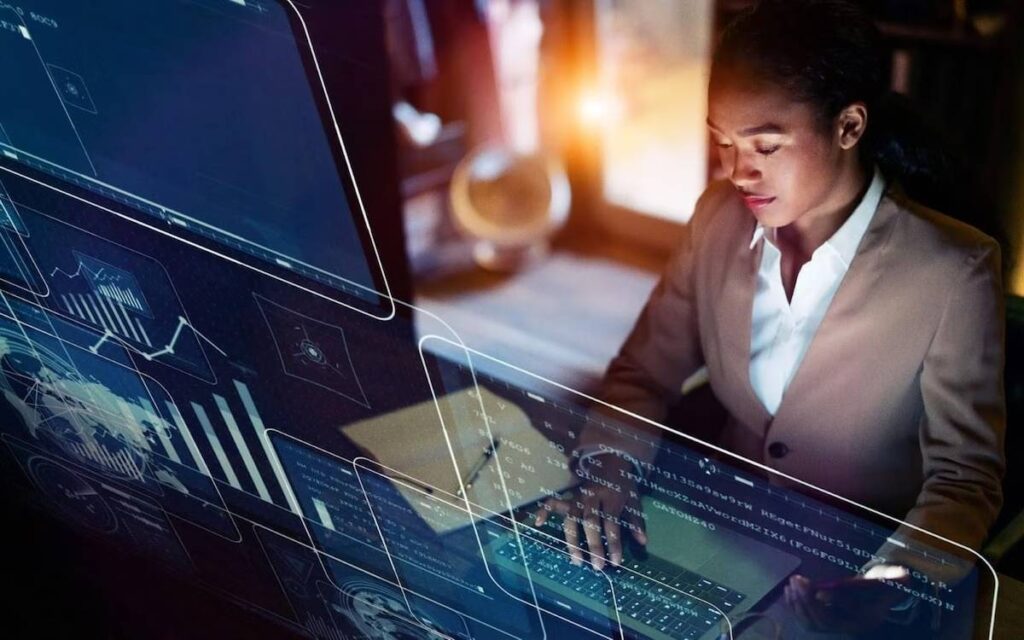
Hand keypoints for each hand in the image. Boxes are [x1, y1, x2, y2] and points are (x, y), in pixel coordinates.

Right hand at [533, 453, 646, 569]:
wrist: (610, 458)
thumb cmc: (623, 483)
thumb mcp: (634, 499)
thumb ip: (636, 520)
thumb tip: (642, 542)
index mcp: (611, 496)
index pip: (612, 524)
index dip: (614, 544)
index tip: (616, 562)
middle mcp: (593, 496)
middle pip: (590, 522)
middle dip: (593, 545)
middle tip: (597, 566)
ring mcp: (578, 496)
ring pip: (571, 518)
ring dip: (572, 540)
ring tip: (576, 561)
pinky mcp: (569, 496)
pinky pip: (553, 502)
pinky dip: (544, 510)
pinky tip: (538, 522)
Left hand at [783, 570, 909, 633]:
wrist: (879, 598)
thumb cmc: (882, 585)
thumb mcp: (890, 580)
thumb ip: (891, 577)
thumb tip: (899, 574)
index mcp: (870, 616)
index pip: (851, 612)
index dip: (834, 601)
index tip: (817, 589)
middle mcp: (853, 627)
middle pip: (826, 621)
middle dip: (809, 601)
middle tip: (798, 581)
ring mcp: (838, 628)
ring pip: (814, 624)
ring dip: (799, 604)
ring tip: (792, 584)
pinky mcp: (825, 624)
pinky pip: (807, 622)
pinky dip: (795, 608)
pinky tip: (788, 591)